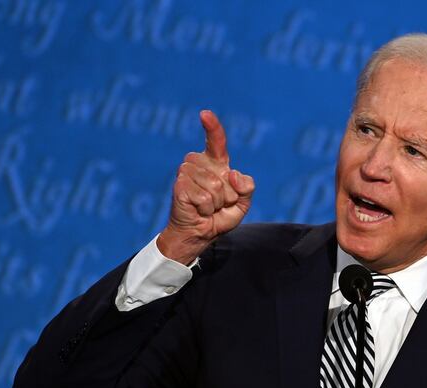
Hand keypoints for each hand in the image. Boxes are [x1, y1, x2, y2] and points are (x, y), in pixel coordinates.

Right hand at [157, 110, 254, 263]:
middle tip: (217, 204)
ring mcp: (186, 173)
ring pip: (215, 187)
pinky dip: (206, 209)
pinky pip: (205, 197)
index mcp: (215, 163)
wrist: (199, 235)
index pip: (216, 142)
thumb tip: (232, 174)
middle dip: (228, 196)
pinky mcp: (179, 186)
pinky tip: (198, 210)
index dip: (212, 128)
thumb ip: (247, 187)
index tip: (204, 114)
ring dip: (216, 204)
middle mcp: (198, 164)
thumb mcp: (242, 203)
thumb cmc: (219, 217)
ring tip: (207, 207)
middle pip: (224, 176)